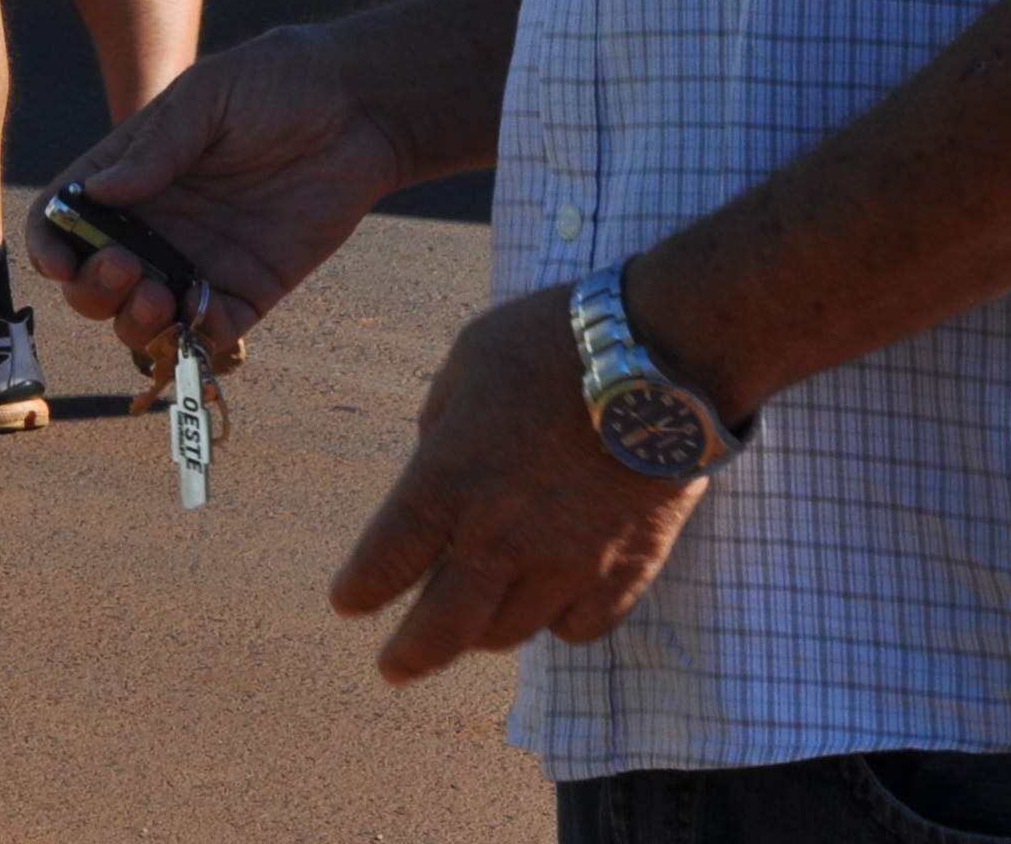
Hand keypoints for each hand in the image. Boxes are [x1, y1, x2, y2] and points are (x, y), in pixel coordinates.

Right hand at [23, 21, 404, 350]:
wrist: (360, 106)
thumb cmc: (276, 81)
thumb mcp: (207, 97)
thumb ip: (156, 147)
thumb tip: (94, 193)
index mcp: (130, 172)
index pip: (64, 216)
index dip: (48, 243)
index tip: (58, 262)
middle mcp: (155, 223)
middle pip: (93, 279)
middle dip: (92, 289)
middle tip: (125, 270)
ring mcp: (200, 259)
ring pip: (141, 316)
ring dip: (134, 322)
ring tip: (162, 298)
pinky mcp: (250, 288)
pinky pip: (209, 332)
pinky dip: (194, 339)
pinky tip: (203, 314)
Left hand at [332, 286, 706, 680]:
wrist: (663, 356)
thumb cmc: (552, 342)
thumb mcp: (468, 361)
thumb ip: (440, 421)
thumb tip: (433, 458)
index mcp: (448, 480)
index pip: (386, 561)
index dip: (361, 590)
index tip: (347, 604)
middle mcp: (501, 536)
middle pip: (443, 629)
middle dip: (411, 656)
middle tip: (395, 668)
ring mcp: (568, 562)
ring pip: (511, 634)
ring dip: (482, 633)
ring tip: (471, 624)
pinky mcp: (627, 571)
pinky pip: (580, 628)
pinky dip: (557, 625)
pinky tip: (549, 605)